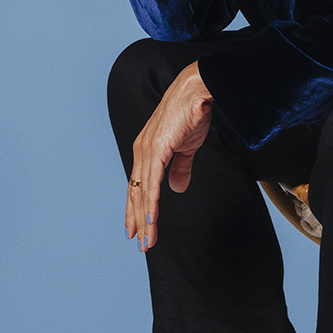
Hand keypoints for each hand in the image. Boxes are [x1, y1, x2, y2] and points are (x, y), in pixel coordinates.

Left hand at [125, 62, 212, 253]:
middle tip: (140, 243)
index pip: (138, 185)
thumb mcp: (186, 146)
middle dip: (137, 219)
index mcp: (147, 149)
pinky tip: (150, 220)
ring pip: (142, 191)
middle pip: (136, 191)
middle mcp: (142, 150)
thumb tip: (176, 188)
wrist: (197, 89)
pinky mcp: (157, 148)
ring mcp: (147, 149)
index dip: (137, 207)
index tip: (138, 228)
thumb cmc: (191, 112)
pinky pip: (152, 182)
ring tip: (146, 240)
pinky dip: (151, 203)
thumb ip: (180, 167)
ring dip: (144, 218)